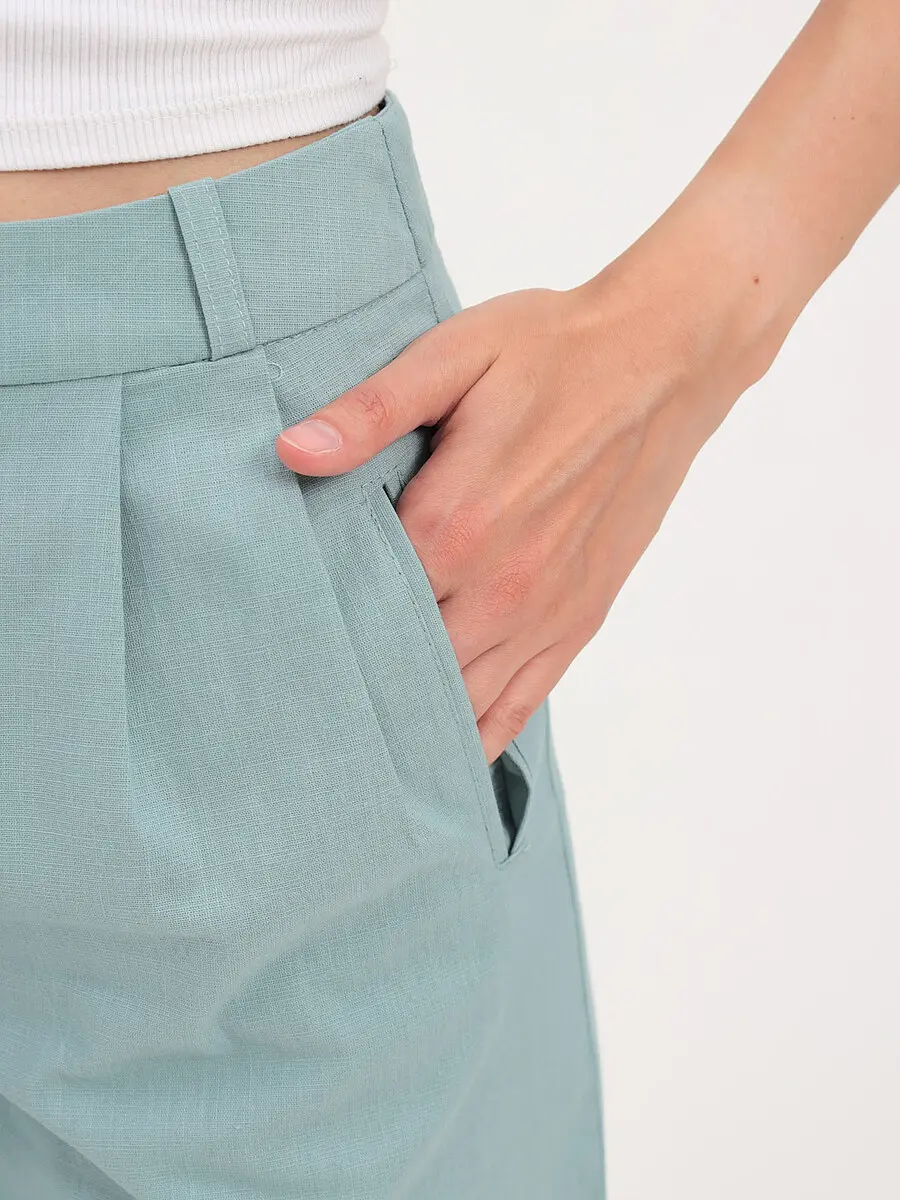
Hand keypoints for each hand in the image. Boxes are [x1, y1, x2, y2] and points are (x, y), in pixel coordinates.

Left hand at [275, 235, 780, 762]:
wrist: (664, 363)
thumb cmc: (556, 353)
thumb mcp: (455, 355)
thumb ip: (372, 411)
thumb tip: (293, 451)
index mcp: (458, 522)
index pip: (362, 604)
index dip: (317, 620)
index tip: (278, 633)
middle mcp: (501, 585)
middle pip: (406, 664)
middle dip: (357, 677)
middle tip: (306, 688)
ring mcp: (545, 612)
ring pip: (462, 698)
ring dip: (412, 718)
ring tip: (360, 737)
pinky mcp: (579, 620)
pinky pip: (522, 703)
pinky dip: (479, 734)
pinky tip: (445, 751)